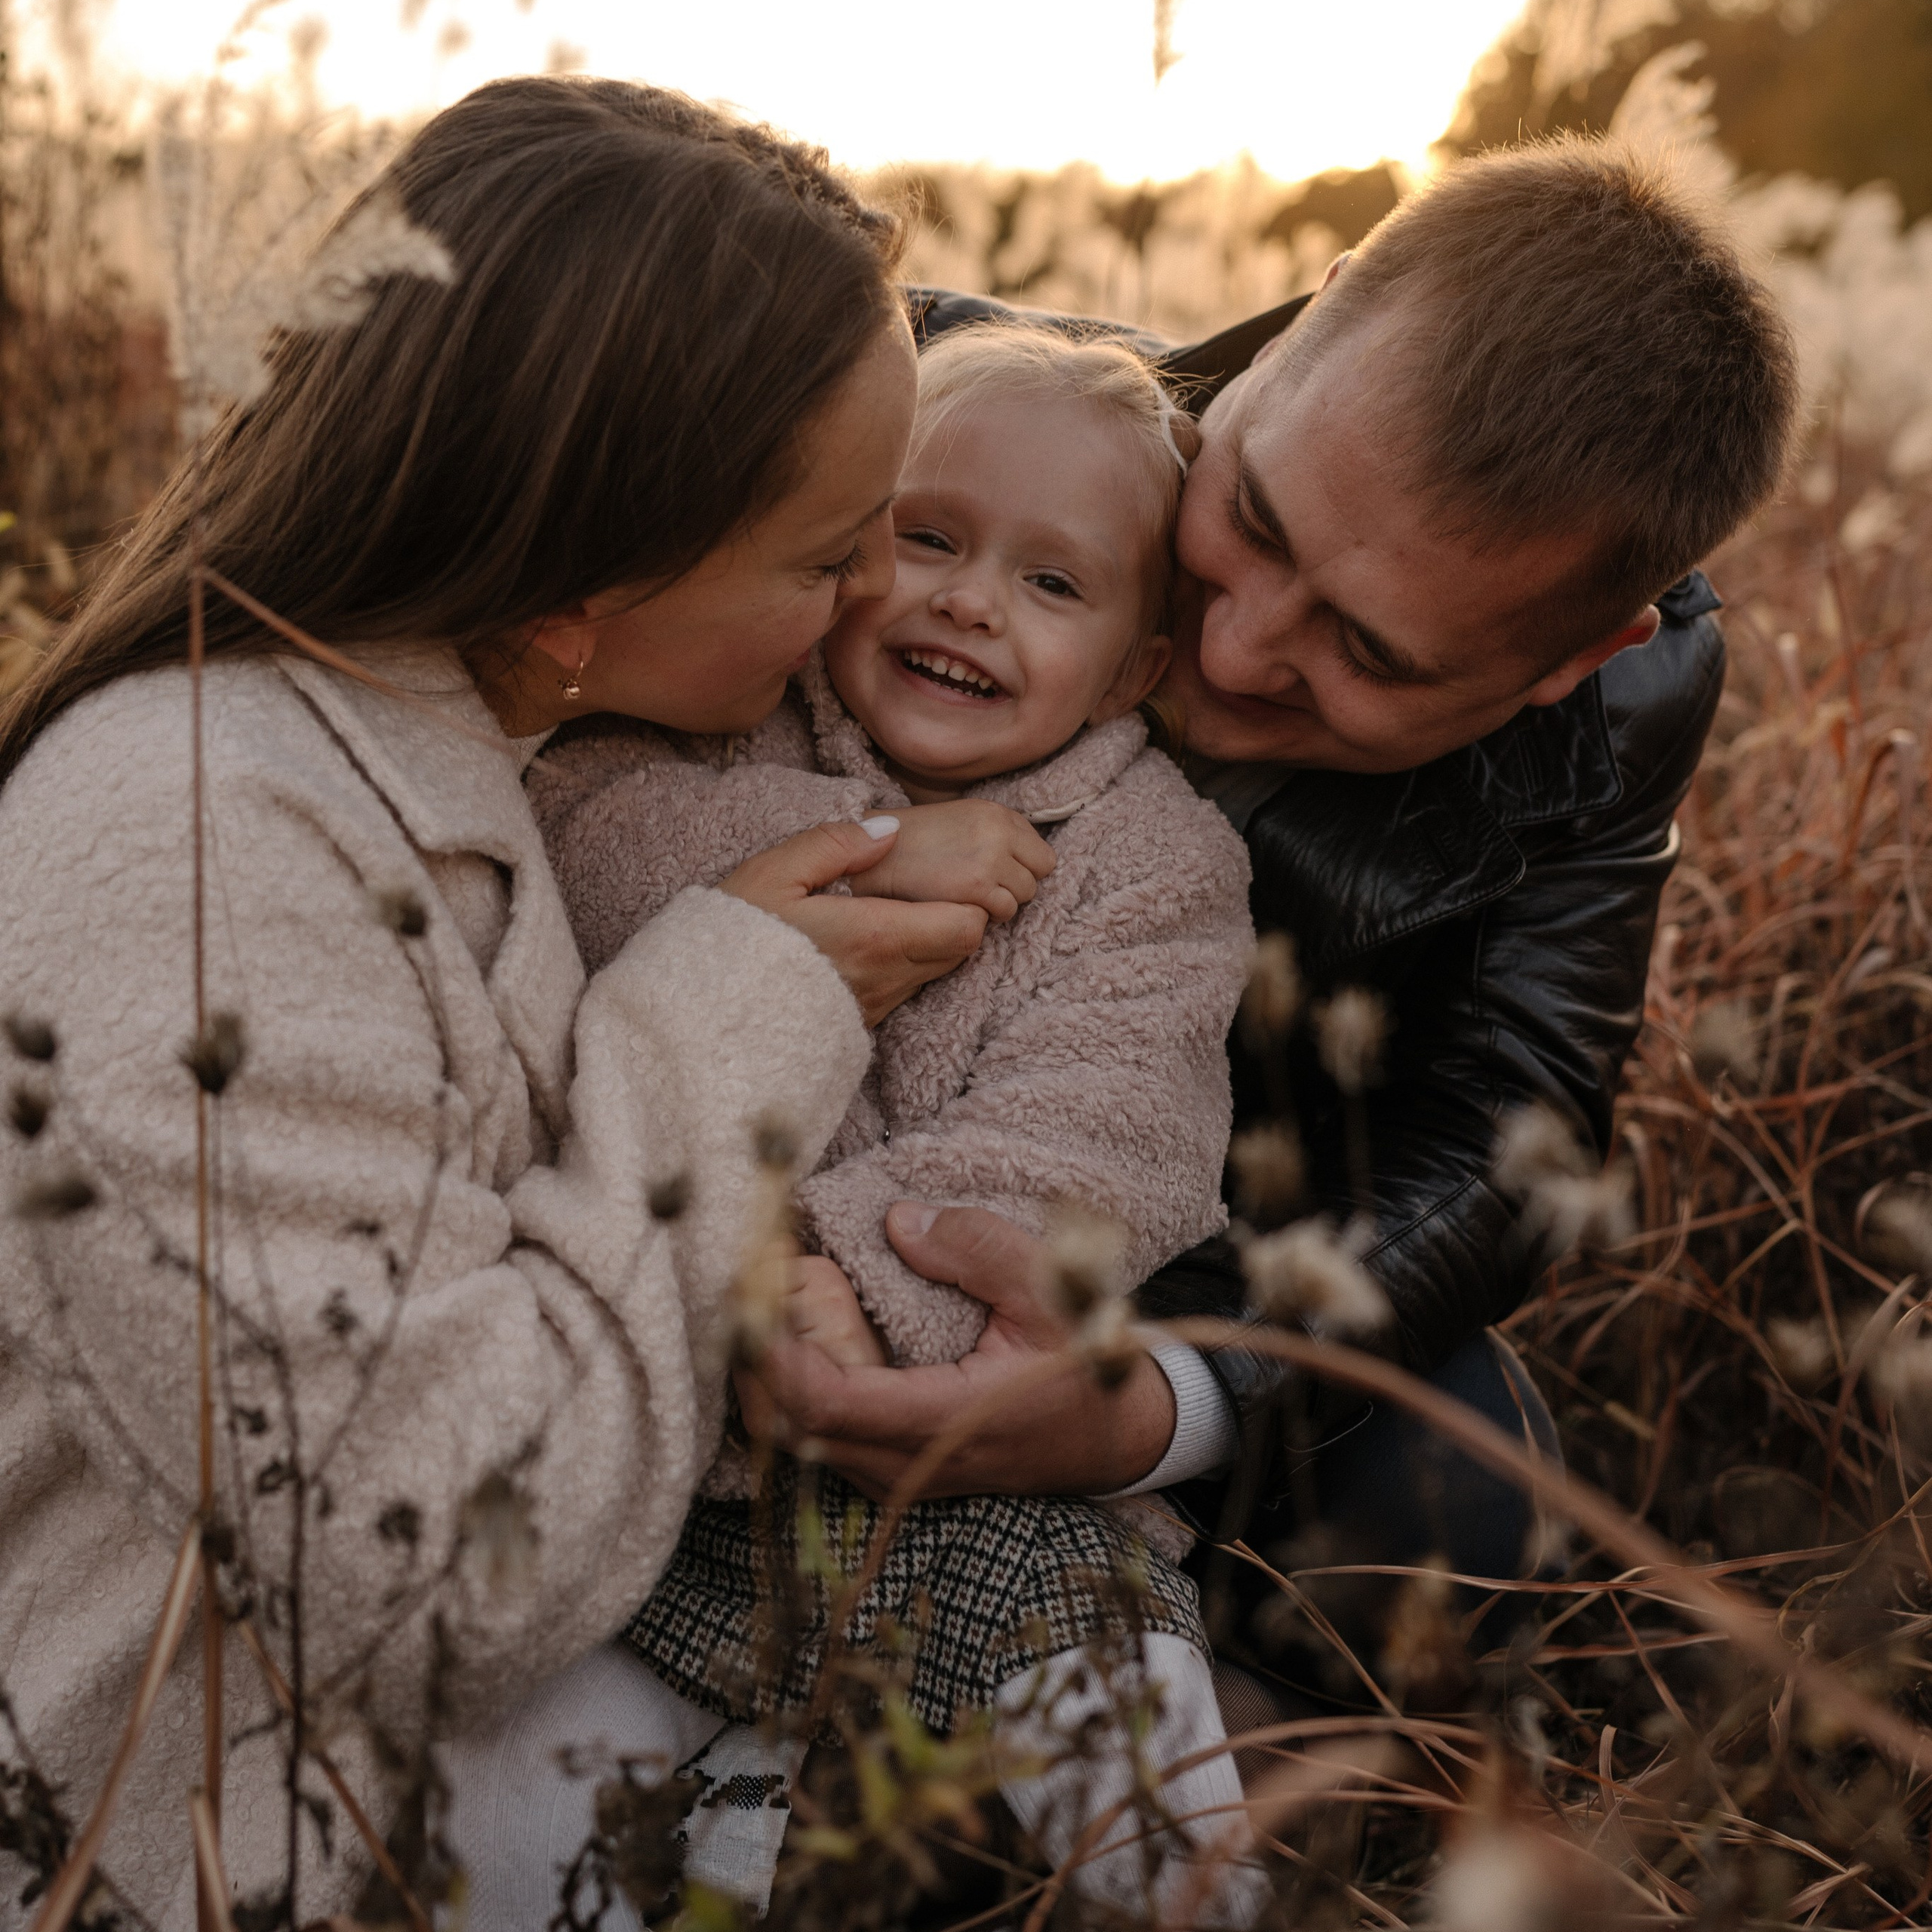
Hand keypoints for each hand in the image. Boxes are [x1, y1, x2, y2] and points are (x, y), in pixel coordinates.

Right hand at [721, 820, 986, 1025]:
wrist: (699, 1017)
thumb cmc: (733, 938)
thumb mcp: (773, 873)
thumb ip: (835, 844)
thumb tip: (890, 831)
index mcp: (876, 937)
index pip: (967, 926)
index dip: (964, 900)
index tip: (935, 879)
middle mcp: (886, 980)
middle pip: (960, 951)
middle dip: (951, 918)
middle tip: (913, 892)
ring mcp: (874, 1009)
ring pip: (932, 972)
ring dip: (924, 943)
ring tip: (883, 916)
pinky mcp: (858, 1028)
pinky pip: (901, 993)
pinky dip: (898, 967)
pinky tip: (861, 947)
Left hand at [731, 1205, 1175, 1500]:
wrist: (1113, 1438)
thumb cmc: (1083, 1361)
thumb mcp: (1050, 1290)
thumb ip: (977, 1249)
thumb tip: (897, 1222)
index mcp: (944, 1419)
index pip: (825, 1403)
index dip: (774, 1350)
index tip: (751, 1290)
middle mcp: (907, 1464)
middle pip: (789, 1426)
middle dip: (754, 1354)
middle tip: (747, 1282)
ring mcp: (894, 1478)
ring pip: (795, 1440)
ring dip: (767, 1373)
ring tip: (762, 1301)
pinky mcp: (889, 1473)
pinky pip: (815, 1441)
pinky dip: (789, 1390)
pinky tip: (789, 1336)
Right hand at [846, 801, 1055, 923]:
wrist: (874, 856)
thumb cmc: (914, 842)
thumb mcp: (963, 819)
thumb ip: (1001, 834)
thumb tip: (1035, 862)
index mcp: (997, 813)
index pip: (1044, 855)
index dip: (1023, 869)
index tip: (998, 874)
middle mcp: (999, 832)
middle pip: (1038, 877)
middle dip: (1013, 887)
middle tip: (980, 887)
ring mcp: (990, 860)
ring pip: (1023, 897)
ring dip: (1000, 903)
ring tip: (968, 896)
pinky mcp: (976, 887)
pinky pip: (1004, 912)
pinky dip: (986, 915)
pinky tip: (960, 905)